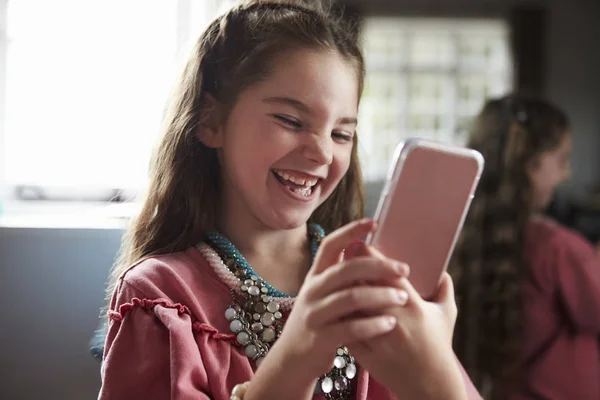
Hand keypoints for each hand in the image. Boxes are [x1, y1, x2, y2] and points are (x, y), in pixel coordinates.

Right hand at [245, 219, 409, 399]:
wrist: (293, 359)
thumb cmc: (319, 322)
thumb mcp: (322, 295)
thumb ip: (341, 277)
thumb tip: (371, 254)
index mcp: (316, 275)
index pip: (331, 244)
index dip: (351, 231)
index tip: (374, 222)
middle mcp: (313, 290)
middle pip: (346, 269)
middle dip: (378, 266)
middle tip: (405, 269)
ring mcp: (315, 314)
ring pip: (351, 298)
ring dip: (381, 295)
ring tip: (403, 298)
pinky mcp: (320, 338)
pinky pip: (351, 328)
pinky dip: (373, 324)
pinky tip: (390, 323)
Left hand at [347, 244, 465, 399]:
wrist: (429, 385)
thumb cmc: (438, 347)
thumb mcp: (447, 316)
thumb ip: (444, 290)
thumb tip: (442, 271)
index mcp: (412, 304)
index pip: (386, 272)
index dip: (370, 255)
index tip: (359, 243)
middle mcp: (393, 317)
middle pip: (363, 284)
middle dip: (351, 267)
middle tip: (343, 255)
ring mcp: (377, 335)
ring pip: (350, 305)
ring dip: (341, 289)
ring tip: (336, 277)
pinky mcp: (364, 351)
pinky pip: (345, 327)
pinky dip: (338, 314)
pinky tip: (333, 304)